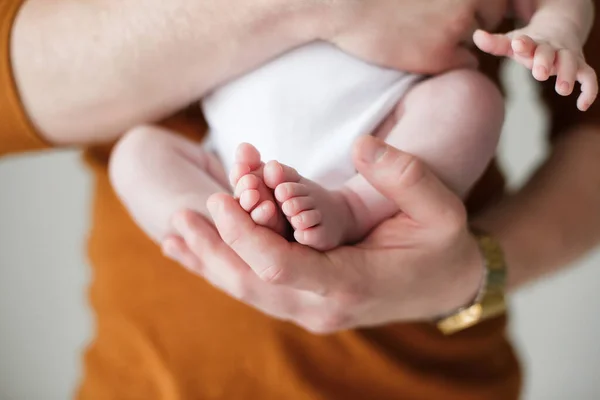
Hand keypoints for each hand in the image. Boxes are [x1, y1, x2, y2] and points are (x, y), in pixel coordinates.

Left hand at [162, 137, 483, 332]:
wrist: (448, 285)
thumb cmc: (443, 243)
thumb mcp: (440, 208)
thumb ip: (404, 176)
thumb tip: (362, 144)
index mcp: (353, 282)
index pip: (281, 266)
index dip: (244, 235)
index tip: (217, 200)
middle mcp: (325, 306)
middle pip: (253, 284)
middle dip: (214, 250)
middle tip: (181, 218)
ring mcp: (313, 310)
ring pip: (250, 292)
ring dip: (212, 263)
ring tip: (176, 236)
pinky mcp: (308, 304)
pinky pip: (259, 291)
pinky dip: (227, 272)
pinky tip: (198, 258)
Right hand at [323, 0, 502, 73]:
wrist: (346, 8)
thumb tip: (495, 6)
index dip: (480, 2)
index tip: (459, 8)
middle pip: (492, 15)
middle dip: (473, 19)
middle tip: (436, 20)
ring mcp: (458, 26)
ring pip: (477, 40)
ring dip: (458, 39)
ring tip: (423, 33)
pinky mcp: (442, 54)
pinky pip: (466, 63)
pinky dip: (450, 60)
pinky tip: (422, 51)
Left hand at [473, 28, 597, 110]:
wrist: (561, 26)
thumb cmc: (529, 42)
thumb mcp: (513, 42)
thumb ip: (495, 43)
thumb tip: (476, 35)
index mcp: (534, 42)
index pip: (528, 42)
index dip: (524, 44)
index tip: (518, 44)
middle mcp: (552, 48)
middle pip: (550, 52)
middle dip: (545, 61)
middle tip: (539, 73)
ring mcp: (568, 56)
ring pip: (572, 63)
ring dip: (568, 75)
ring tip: (562, 90)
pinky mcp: (580, 66)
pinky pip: (589, 77)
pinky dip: (589, 90)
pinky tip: (582, 106)